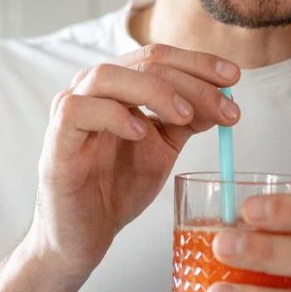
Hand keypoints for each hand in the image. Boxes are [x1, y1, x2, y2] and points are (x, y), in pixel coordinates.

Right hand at [25, 44, 240, 280]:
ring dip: (154, 90)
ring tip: (185, 116)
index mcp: (118, 85)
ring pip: (108, 75)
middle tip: (223, 105)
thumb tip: (225, 99)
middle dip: (191, 80)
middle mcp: (93, 89)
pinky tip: (140, 133)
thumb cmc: (117, 188)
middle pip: (143, 61)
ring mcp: (70, 110)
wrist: (84, 235)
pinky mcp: (57, 139)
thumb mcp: (163, 148)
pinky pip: (79, 110)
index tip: (234, 78)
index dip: (198, 62)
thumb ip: (187, 120)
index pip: (159, 56)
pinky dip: (114, 115)